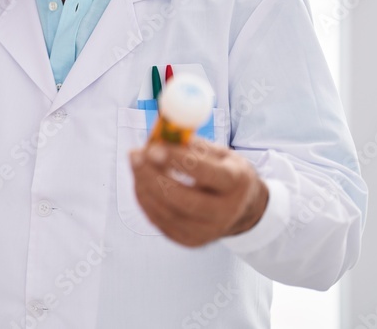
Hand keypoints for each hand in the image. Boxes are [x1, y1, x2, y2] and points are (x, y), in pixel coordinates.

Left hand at [129, 139, 268, 246]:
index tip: (152, 148)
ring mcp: (208, 231)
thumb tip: (159, 136)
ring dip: (144, 185)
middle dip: (152, 176)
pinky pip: (160, 221)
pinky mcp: (190, 240)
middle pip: (182, 199)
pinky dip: (146, 200)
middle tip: (135, 155)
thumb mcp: (219, 152)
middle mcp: (224, 212)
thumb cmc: (225, 172)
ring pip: (166, 212)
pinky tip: (141, 182)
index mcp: (236, 183)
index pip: (205, 173)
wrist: (242, 208)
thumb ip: (191, 144)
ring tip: (136, 163)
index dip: (176, 160)